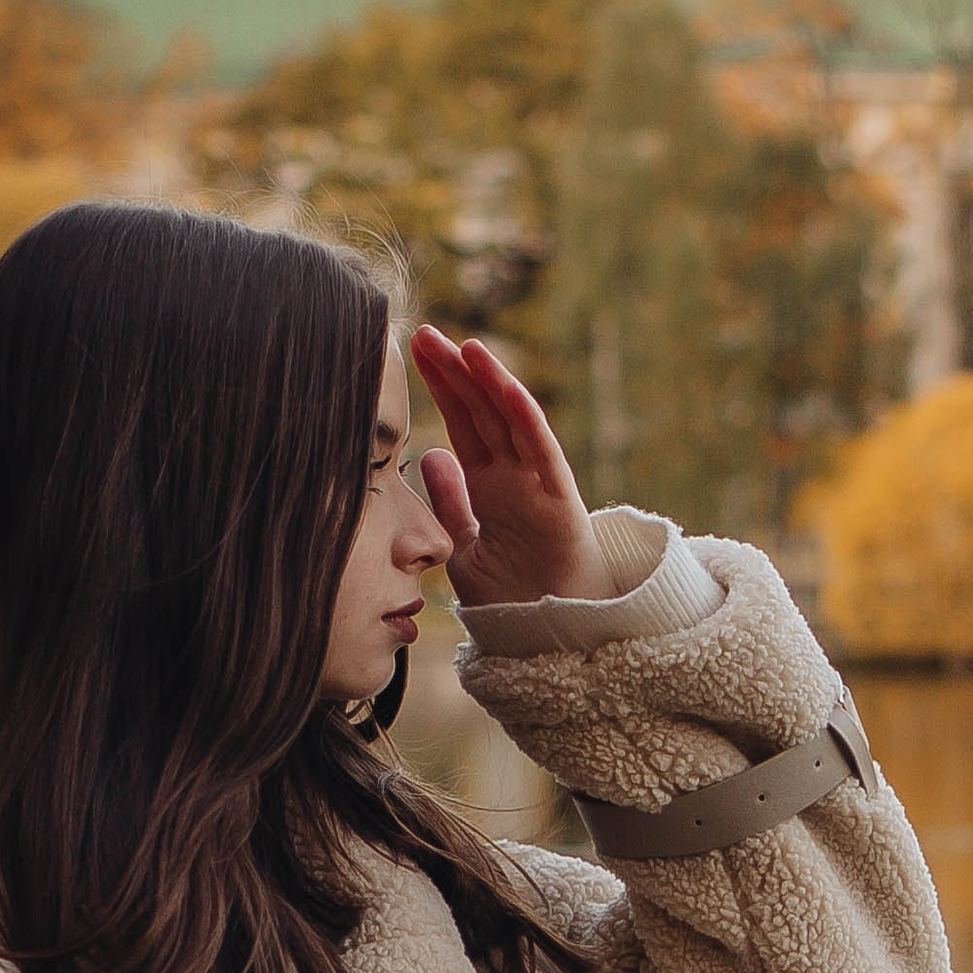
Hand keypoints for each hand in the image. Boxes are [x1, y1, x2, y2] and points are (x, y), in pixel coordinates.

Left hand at [407, 327, 614, 614]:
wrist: (548, 636)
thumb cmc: (511, 597)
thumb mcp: (465, 546)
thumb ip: (450, 501)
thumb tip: (429, 453)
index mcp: (488, 483)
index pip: (461, 423)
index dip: (439, 388)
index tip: (413, 354)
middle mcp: (513, 475)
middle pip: (480, 412)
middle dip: (454, 374)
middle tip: (424, 335)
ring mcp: (537, 482)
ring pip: (510, 421)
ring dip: (488, 383)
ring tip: (463, 346)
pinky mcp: (559, 497)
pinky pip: (541, 449)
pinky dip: (524, 417)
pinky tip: (504, 387)